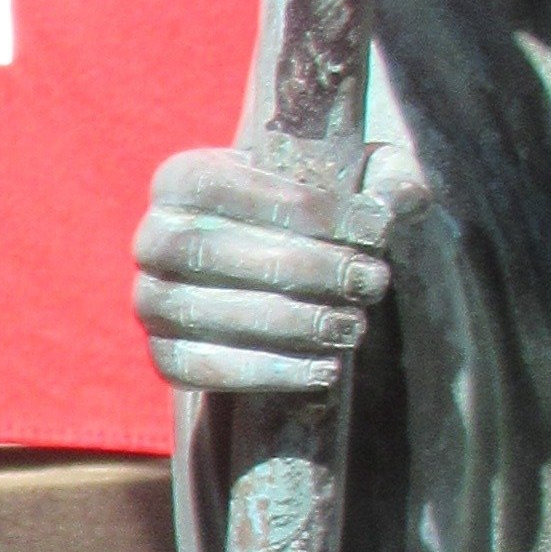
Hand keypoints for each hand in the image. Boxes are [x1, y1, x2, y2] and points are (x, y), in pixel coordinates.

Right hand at [131, 141, 412, 398]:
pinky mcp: (164, 356)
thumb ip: (387, 178)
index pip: (223, 186)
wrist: (282, 276)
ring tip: (351, 326)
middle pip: (210, 250)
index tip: (375, 228)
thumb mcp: (358, 180)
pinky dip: (265, 373)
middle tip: (370, 281)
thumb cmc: (321, 216)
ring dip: (289, 323)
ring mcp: (150, 301)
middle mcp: (153, 238)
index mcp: (183, 179)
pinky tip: (323, 369)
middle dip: (304, 269)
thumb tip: (400, 204)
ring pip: (202, 313)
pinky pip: (198, 369)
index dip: (301, 208)